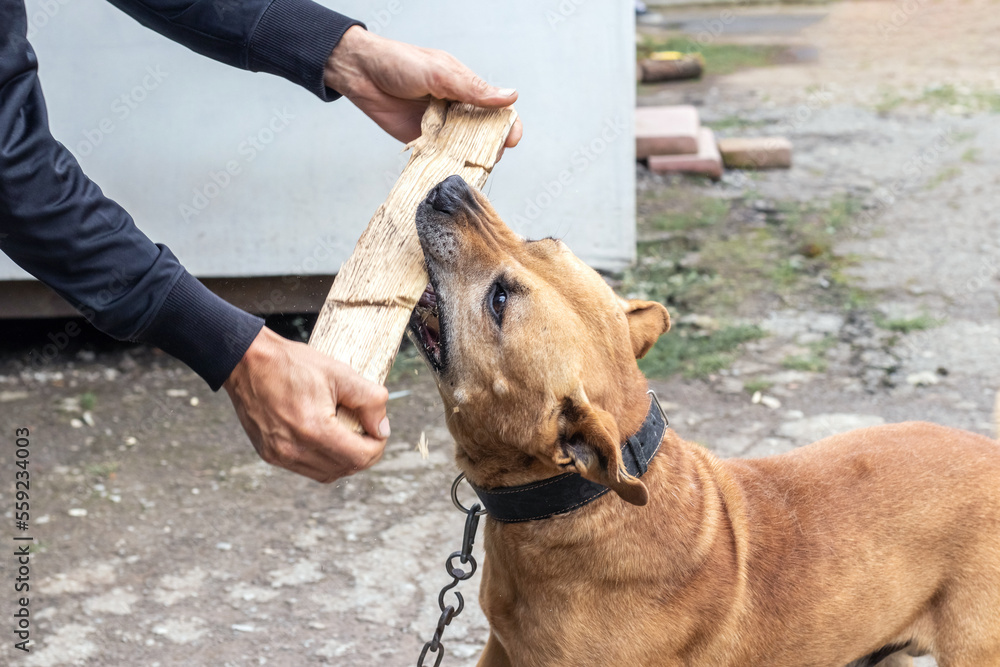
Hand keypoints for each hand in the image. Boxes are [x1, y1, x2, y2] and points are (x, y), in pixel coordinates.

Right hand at [223, 327, 388, 482]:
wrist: (246, 361)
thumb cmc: (292, 363)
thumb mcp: (339, 373)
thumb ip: (370, 400)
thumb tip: (383, 428)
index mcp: (314, 429)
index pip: (361, 457)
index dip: (378, 445)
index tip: (379, 428)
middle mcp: (294, 449)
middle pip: (346, 468)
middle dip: (364, 452)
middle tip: (366, 429)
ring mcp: (279, 455)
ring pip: (328, 473)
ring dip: (344, 459)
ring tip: (347, 433)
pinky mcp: (269, 455)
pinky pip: (307, 469)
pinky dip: (323, 459)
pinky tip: (326, 437)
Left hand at [324, 26, 522, 147]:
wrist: (361, 74)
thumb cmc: (400, 64)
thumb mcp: (441, 73)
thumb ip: (473, 90)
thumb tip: (510, 97)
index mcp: (466, 89)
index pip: (497, 110)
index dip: (508, 125)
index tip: (511, 139)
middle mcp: (457, 109)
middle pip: (485, 134)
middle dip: (491, 146)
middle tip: (488, 155)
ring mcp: (441, 127)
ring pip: (465, 148)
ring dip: (471, 158)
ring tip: (471, 165)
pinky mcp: (423, 142)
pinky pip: (442, 157)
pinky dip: (449, 165)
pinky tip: (452, 172)